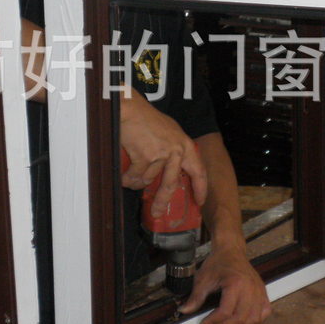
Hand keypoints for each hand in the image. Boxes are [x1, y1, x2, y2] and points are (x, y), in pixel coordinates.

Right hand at [119, 90, 207, 216]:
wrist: (131, 110)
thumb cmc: (147, 119)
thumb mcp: (170, 132)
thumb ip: (174, 149)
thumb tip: (171, 169)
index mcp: (185, 146)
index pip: (199, 171)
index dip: (200, 188)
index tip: (199, 201)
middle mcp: (176, 151)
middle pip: (171, 184)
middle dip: (162, 201)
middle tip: (157, 213)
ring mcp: (162, 154)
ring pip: (148, 180)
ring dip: (137, 182)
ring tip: (130, 177)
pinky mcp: (146, 157)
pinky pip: (135, 176)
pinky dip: (127, 178)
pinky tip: (124, 176)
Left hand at [179, 243, 270, 323]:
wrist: (230, 250)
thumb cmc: (218, 262)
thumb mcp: (203, 279)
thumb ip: (195, 297)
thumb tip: (185, 310)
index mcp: (235, 283)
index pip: (225, 312)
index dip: (213, 322)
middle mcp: (250, 288)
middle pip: (240, 318)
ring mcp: (259, 290)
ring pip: (253, 319)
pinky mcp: (263, 292)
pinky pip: (264, 312)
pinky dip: (254, 319)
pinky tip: (243, 319)